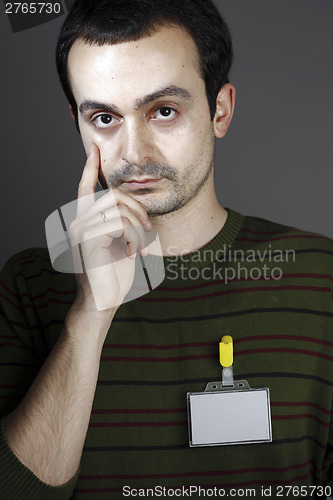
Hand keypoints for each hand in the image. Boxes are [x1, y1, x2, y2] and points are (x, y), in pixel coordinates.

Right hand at [69, 144, 151, 310]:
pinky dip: (134, 236)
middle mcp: (79, 222)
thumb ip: (121, 225)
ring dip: (138, 227)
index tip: (93, 150)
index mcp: (86, 222)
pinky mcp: (88, 239)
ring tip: (142, 247)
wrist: (103, 302)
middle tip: (148, 229)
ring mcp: (81, 229)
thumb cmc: (113, 276)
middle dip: (138, 209)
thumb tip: (132, 210)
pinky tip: (135, 253)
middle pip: (113, 196)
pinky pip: (119, 222)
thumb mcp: (122, 245)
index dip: (90, 168)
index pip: (85, 189)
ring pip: (119, 208)